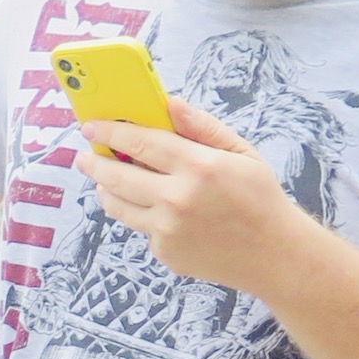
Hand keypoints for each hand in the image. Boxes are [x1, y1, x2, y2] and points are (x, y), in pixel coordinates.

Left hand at [80, 99, 313, 291]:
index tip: (92, 126)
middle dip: (94, 162)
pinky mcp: (164, 251)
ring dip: (106, 189)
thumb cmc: (259, 198)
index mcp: (199, 167)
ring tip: (104, 179)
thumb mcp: (241, 153)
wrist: (274, 255)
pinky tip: (153, 208)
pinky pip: (140, 226)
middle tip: (84, 156)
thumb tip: (170, 103)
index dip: (110, 131)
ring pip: (118, 204)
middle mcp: (178, 198)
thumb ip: (202, 127)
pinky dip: (141, 214)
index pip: (140, 142)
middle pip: (116, 175)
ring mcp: (168, 229)